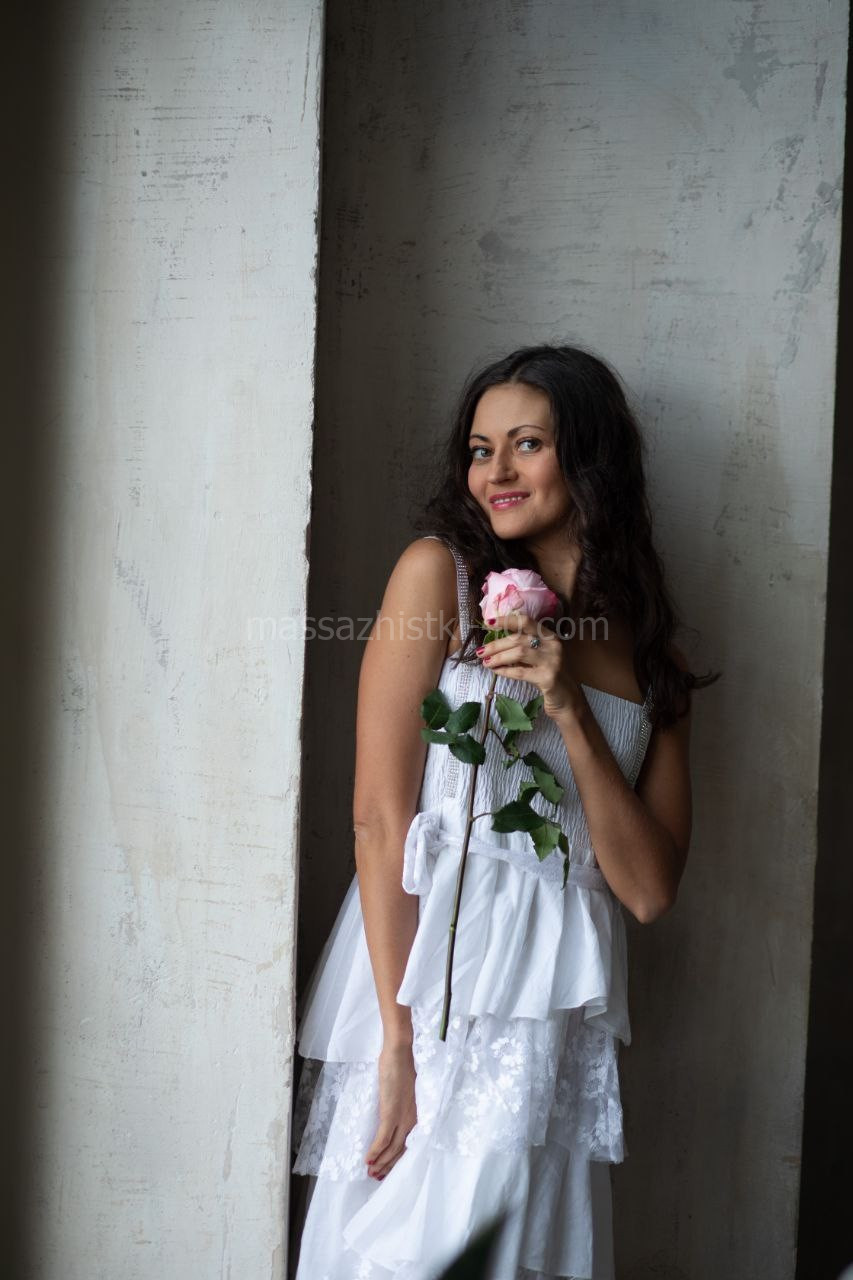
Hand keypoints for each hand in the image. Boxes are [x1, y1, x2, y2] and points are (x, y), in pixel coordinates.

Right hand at [364, 1042, 417, 1180]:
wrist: (399, 1052)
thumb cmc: (400, 1067)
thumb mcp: (404, 1090)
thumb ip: (401, 1104)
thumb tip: (391, 1115)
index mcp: (418, 1115)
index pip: (409, 1144)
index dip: (398, 1158)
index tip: (388, 1169)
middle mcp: (413, 1119)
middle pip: (401, 1150)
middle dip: (388, 1166)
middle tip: (376, 1177)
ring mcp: (403, 1117)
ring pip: (392, 1148)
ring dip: (380, 1162)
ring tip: (370, 1173)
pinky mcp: (391, 1112)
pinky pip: (383, 1138)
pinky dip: (375, 1151)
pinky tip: (368, 1160)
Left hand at [479, 609, 582, 720]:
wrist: (569, 701)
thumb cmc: (551, 677)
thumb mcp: (541, 658)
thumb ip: (525, 648)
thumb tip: (496, 642)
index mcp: (550, 637)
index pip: (526, 621)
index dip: (506, 620)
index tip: (489, 623)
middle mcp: (553, 645)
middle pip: (519, 638)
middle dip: (496, 645)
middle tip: (481, 651)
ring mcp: (552, 661)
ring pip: (519, 652)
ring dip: (498, 657)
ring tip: (486, 662)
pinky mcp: (548, 678)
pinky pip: (521, 672)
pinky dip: (505, 671)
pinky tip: (496, 671)